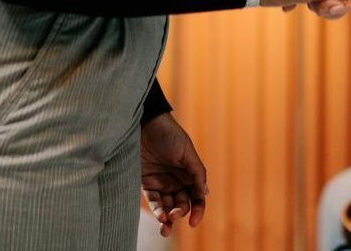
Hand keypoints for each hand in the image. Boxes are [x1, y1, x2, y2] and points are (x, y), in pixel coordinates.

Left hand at [141, 113, 206, 237]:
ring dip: (167, 218)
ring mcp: (161, 183)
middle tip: (175, 215)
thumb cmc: (169, 134)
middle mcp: (176, 181)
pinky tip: (160, 216)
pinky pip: (153, 200)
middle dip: (180, 213)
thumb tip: (204, 194)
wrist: (146, 124)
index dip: (198, 210)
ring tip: (165, 227)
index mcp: (190, 174)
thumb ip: (197, 173)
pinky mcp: (146, 183)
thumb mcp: (187, 152)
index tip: (194, 221)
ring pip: (167, 206)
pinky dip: (157, 210)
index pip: (197, 197)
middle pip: (182, 204)